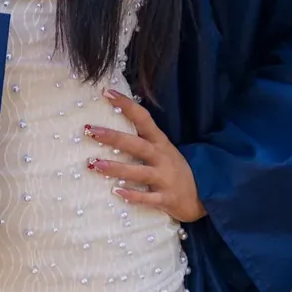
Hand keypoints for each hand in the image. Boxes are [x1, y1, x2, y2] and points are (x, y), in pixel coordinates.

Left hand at [84, 90, 206, 222]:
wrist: (201, 196)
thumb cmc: (174, 170)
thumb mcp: (163, 150)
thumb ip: (143, 139)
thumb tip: (112, 127)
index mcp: (160, 142)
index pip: (143, 119)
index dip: (126, 105)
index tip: (107, 93)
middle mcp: (162, 158)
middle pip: (136, 144)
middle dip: (113, 137)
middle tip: (91, 130)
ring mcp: (164, 178)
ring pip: (139, 172)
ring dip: (116, 168)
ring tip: (95, 164)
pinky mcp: (166, 198)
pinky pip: (148, 198)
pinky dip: (133, 196)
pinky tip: (117, 192)